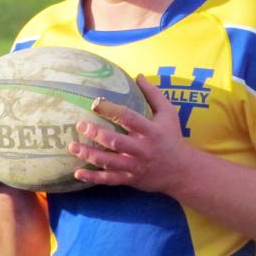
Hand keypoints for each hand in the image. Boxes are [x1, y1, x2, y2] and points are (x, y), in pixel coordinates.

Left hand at [68, 75, 191, 193]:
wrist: (182, 171)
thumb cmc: (172, 137)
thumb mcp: (168, 113)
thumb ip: (153, 94)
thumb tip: (138, 75)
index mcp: (150, 131)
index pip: (128, 118)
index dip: (111, 110)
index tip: (95, 103)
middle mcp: (141, 149)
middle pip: (115, 141)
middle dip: (95, 133)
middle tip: (79, 125)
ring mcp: (134, 166)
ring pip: (108, 162)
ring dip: (89, 155)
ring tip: (72, 146)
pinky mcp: (130, 179)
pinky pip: (109, 180)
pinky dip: (93, 178)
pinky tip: (78, 173)